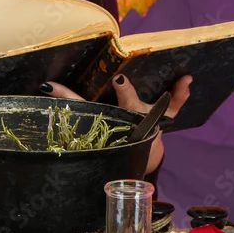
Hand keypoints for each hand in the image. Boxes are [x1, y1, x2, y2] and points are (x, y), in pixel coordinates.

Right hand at [40, 74, 192, 174]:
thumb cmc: (115, 129)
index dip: (110, 95)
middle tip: (120, 80)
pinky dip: (181, 93)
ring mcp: (152, 119)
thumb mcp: (92, 116)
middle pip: (132, 107)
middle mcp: (134, 120)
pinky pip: (175, 106)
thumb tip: (47, 85)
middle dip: (127, 94)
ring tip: (184, 79)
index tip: (113, 79)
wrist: (138, 152)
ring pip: (165, 108)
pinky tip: (186, 79)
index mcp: (118, 119)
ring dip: (174, 96)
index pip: (109, 107)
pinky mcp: (165, 116)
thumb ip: (70, 99)